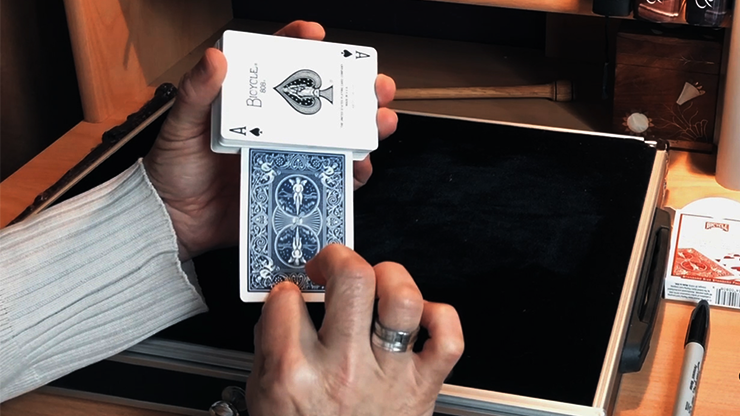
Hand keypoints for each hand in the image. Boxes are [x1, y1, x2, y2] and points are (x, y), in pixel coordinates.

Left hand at [143, 21, 397, 260]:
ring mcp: (288, 158)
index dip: (300, 45)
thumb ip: (196, 94)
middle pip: (322, 102)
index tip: (316, 35)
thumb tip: (215, 58)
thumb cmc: (172, 169)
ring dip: (364, 129)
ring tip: (379, 123)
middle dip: (355, 90)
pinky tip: (360, 166)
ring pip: (336, 139)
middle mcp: (275, 127)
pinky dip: (350, 173)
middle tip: (375, 86)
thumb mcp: (179, 127)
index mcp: (249, 104)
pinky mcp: (294, 188)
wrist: (173, 222)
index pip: (278, 65)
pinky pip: (330, 179)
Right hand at [246, 245, 463, 415]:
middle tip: (331, 266)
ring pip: (403, 298)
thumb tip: (282, 307)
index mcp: (296, 375)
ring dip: (389, 276)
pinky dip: (440, 316)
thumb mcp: (267, 401)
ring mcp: (389, 376)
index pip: (285, 299)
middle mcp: (344, 369)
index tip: (291, 292)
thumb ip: (270, 349)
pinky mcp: (424, 387)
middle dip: (338, 257)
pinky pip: (447, 337)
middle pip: (352, 280)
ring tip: (376, 283)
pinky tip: (417, 317)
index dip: (286, 288)